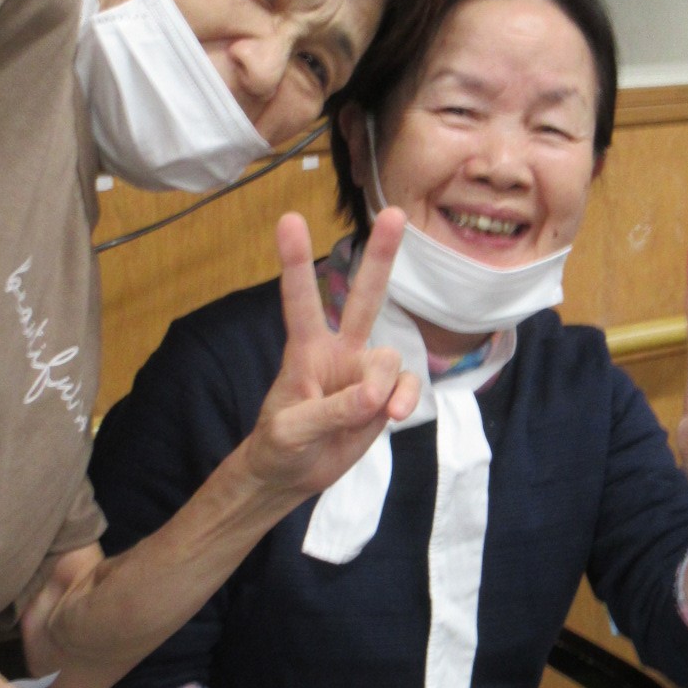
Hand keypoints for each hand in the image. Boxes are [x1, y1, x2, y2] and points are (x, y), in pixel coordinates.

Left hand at [241, 209, 421, 498]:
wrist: (293, 473)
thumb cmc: (280, 444)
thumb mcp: (291, 431)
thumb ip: (330, 411)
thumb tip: (376, 397)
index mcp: (304, 350)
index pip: (300, 302)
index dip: (294, 262)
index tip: (288, 219)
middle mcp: (338, 351)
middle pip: (364, 298)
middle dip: (382, 257)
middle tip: (396, 214)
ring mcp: (364, 372)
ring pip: (390, 357)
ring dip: (386, 384)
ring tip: (376, 412)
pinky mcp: (384, 396)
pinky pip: (407, 386)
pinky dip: (407, 399)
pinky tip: (396, 416)